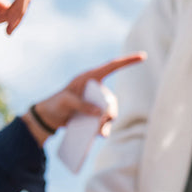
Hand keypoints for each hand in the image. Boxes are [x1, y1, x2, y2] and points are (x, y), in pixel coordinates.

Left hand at [25, 52, 146, 143]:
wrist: (49, 117)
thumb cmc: (56, 103)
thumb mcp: (65, 101)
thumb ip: (82, 104)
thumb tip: (99, 113)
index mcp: (90, 78)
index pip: (112, 66)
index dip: (128, 61)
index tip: (142, 56)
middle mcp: (96, 89)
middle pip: (112, 99)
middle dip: (109, 112)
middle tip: (101, 121)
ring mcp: (96, 102)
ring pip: (110, 112)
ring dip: (106, 123)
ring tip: (97, 132)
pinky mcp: (94, 115)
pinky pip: (105, 122)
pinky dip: (104, 129)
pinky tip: (100, 134)